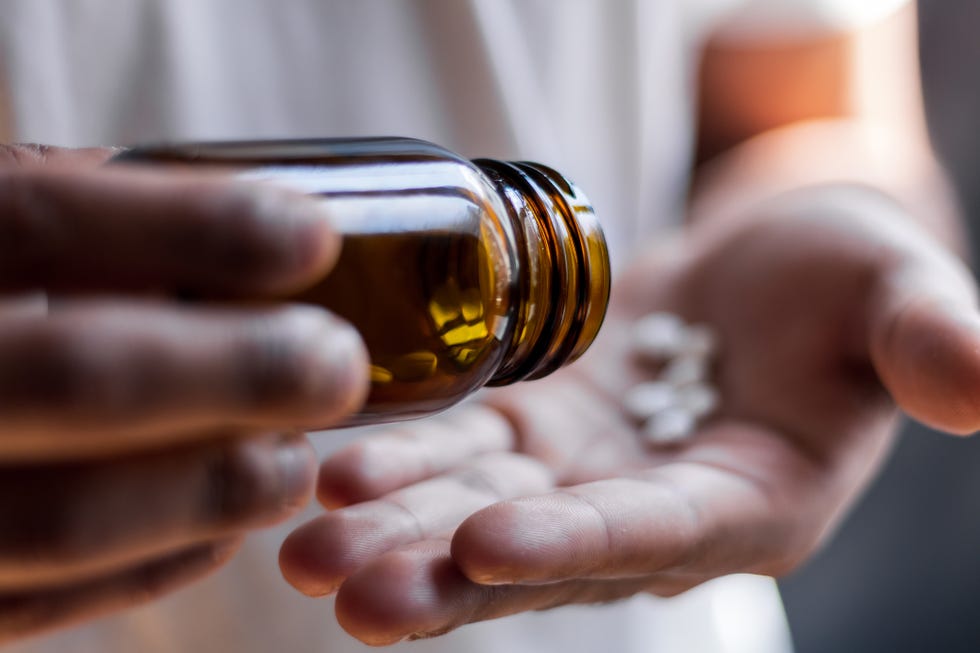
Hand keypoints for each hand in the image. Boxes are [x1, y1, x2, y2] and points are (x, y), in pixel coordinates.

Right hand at [0, 145, 368, 640]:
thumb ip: (88, 221)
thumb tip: (254, 225)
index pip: (40, 219)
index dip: (192, 227)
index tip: (313, 236)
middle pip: (80, 374)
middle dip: (240, 369)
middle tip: (337, 363)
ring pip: (72, 518)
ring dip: (215, 485)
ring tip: (291, 458)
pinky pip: (52, 599)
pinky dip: (163, 557)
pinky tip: (227, 519)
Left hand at [279, 185, 979, 643]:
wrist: (768, 271)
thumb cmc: (844, 280)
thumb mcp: (897, 295)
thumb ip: (927, 341)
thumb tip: (973, 381)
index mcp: (749, 503)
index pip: (656, 535)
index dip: (576, 542)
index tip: (487, 546)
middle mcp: (652, 509)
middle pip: (543, 550)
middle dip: (445, 572)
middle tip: (347, 589)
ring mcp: (583, 471)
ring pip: (481, 509)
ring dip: (396, 528)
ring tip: (308, 543)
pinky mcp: (536, 425)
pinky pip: (463, 449)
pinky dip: (400, 460)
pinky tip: (330, 469)